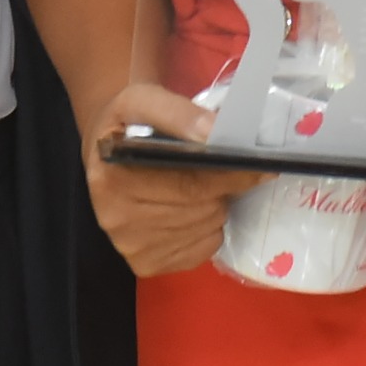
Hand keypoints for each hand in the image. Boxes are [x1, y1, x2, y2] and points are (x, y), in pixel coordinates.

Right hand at [82, 81, 259, 275]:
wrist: (105, 153)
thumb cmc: (126, 125)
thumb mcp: (142, 100)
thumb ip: (178, 112)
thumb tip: (214, 133)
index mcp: (113, 178)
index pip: (189, 184)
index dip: (230, 174)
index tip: (260, 165)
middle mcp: (117, 220)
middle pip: (201, 209)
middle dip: (224, 188)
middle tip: (224, 169)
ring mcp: (132, 248)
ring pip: (206, 228)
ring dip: (215, 206)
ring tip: (201, 186)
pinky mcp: (147, 266)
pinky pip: (202, 249)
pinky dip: (208, 229)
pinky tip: (191, 210)